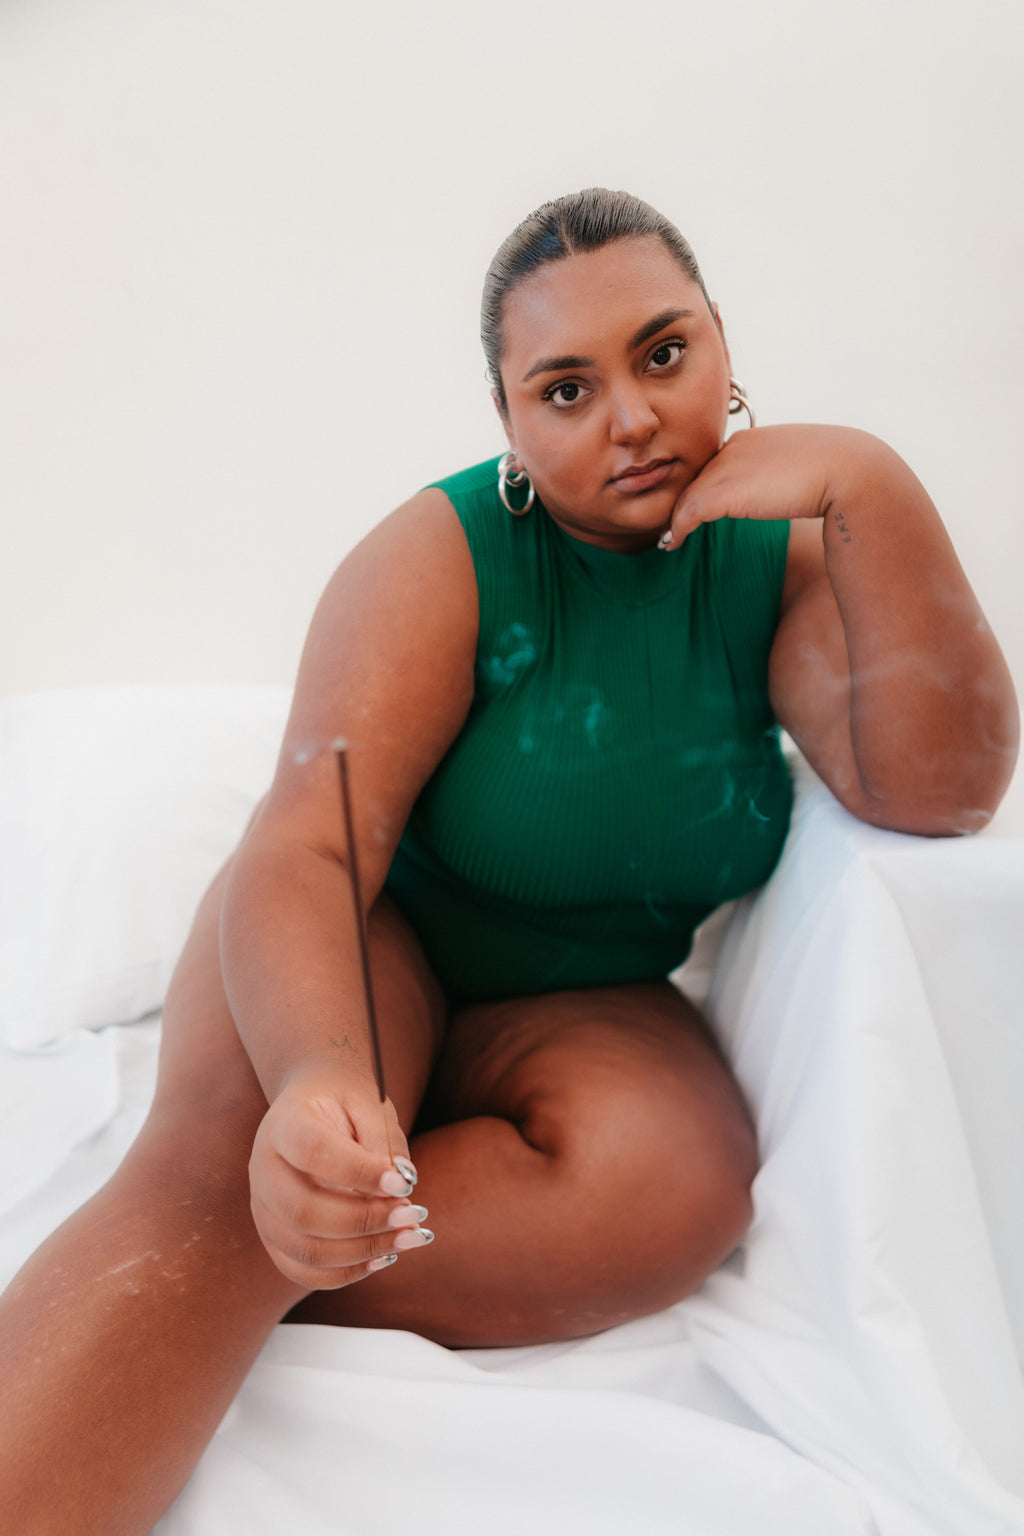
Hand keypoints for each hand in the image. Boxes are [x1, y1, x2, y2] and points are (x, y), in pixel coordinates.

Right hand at [249, 1069, 431, 1289]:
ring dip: (363, 1251)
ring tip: (411, 1236)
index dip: (360, 1173)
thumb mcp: (369, 1105)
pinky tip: (385, 1255)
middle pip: (303, 1211)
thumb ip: (385, 1141)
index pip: (313, 1153)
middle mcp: (263, 1169)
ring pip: (305, 1250)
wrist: (314, 1106)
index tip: (405, 1184)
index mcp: (284, 1124)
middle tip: (414, 1214)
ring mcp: (263, 1208)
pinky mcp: (273, 1236)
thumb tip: (404, 1183)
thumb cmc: (347, 1103)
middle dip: (366, 1221)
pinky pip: (304, 1271)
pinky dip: (347, 1272)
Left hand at [657, 424, 869, 549]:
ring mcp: (727, 469)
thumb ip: (780, 475)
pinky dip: (677, 529)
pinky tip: (673, 544)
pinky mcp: (725, 493)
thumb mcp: (802, 466)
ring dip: (675, 520)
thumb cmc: (838, 472)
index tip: (695, 507)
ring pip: (687, 497)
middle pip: (696, 480)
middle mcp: (733, 449)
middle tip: (673, 526)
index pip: (714, 465)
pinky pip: (688, 513)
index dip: (702, 489)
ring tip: (669, 539)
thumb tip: (781, 491)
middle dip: (682, 503)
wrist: (851, 471)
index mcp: (750, 439)